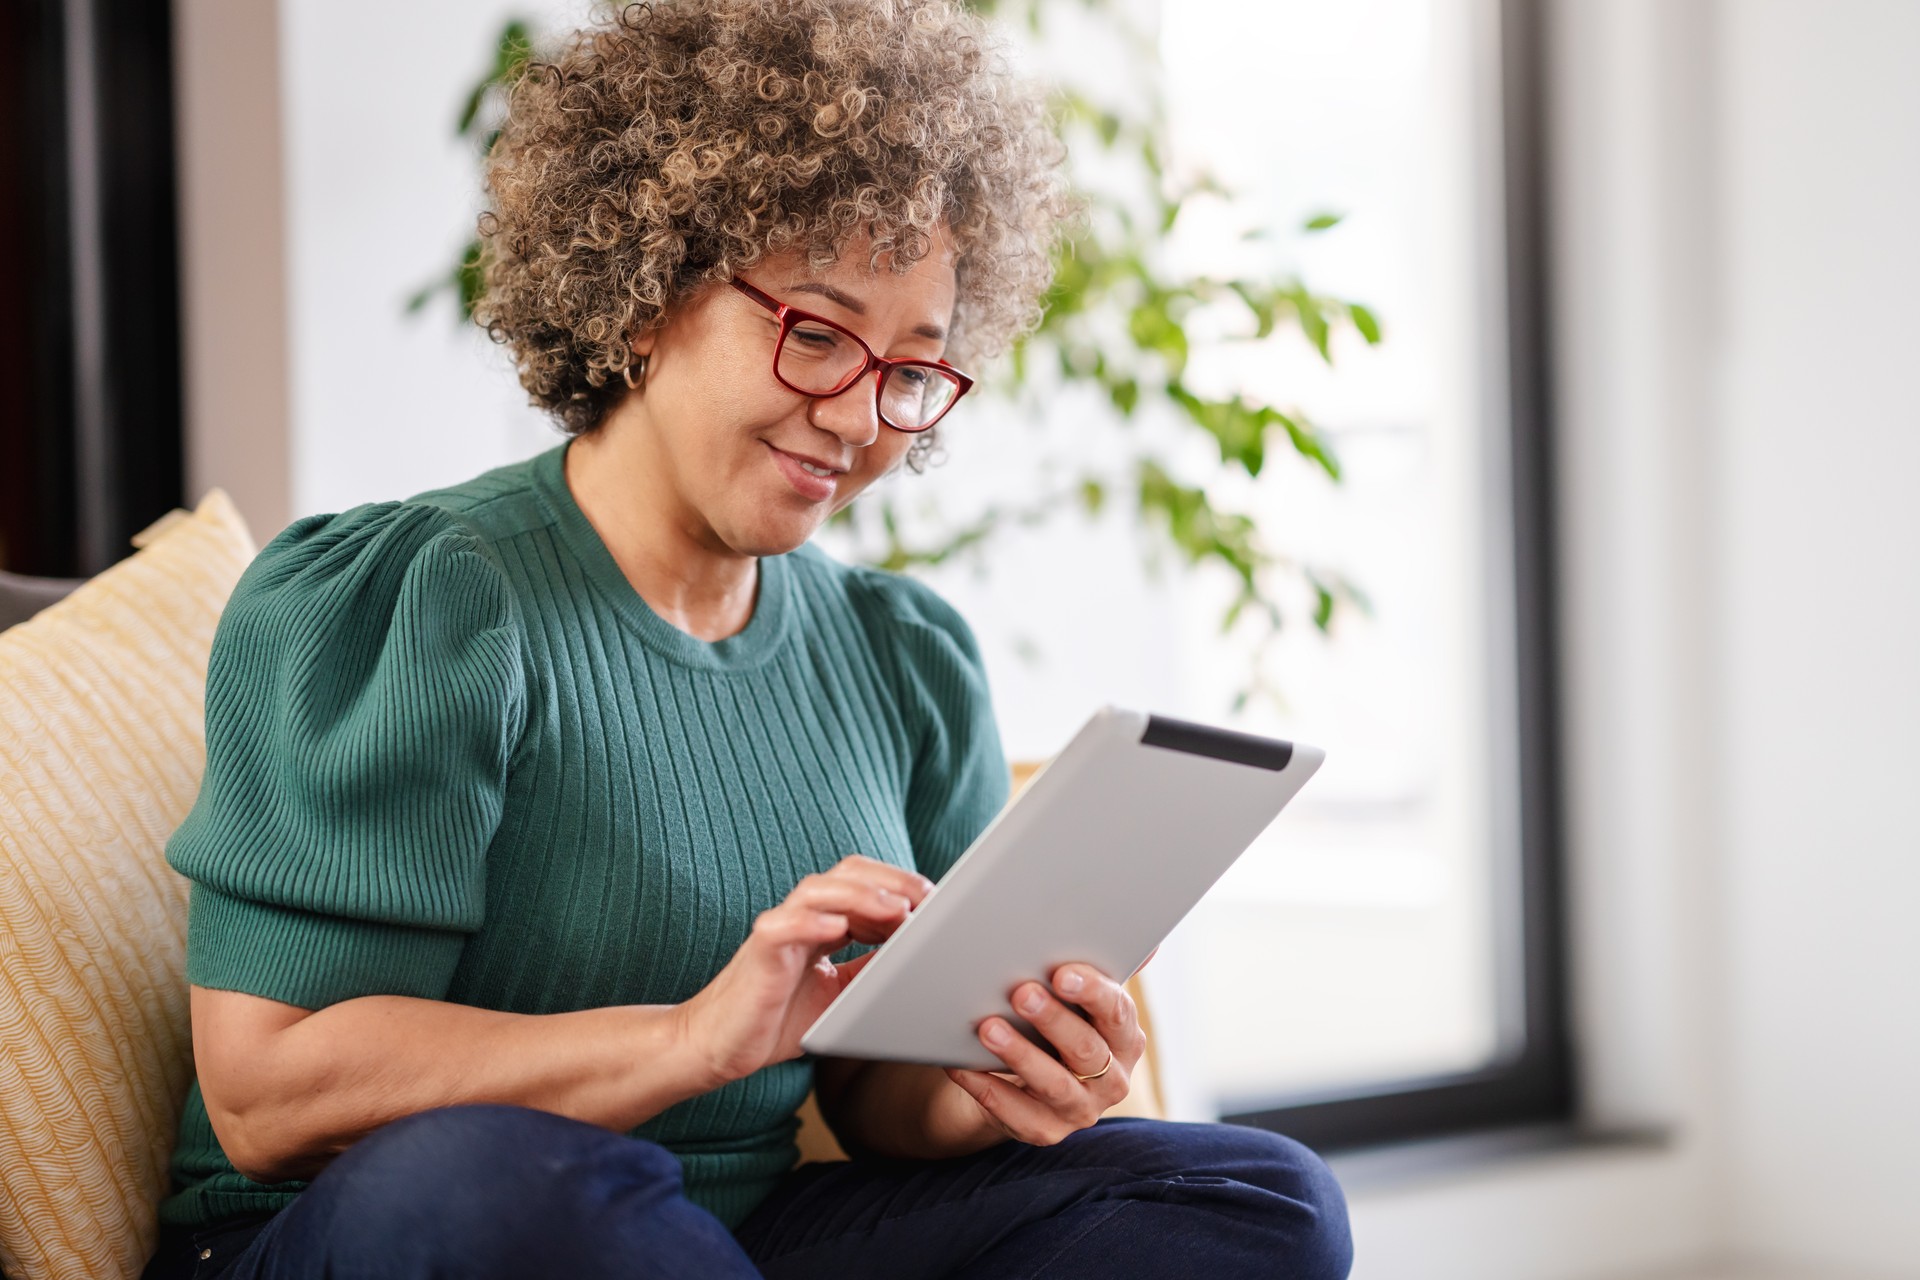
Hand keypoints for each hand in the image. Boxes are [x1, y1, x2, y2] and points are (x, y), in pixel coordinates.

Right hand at [678, 855, 931, 1086]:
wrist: (720, 1046)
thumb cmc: (778, 1018)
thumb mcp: (842, 993)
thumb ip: (872, 968)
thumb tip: (920, 955)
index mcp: (823, 921)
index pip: (865, 883)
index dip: (902, 886)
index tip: (938, 904)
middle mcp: (801, 916)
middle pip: (848, 874)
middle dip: (891, 881)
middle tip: (927, 900)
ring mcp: (778, 929)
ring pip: (818, 890)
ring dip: (861, 896)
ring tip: (895, 910)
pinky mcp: (758, 952)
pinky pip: (782, 926)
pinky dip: (810, 921)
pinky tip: (837, 927)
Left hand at [941, 962, 1146, 1144]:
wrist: (1026, 1082)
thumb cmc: (1054, 1027)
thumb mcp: (1078, 1000)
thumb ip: (1100, 972)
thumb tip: (1150, 945)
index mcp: (1125, 1037)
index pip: (1117, 1013)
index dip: (1091, 992)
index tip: (1061, 973)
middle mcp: (1112, 1078)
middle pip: (1086, 1049)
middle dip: (1052, 1020)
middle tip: (1021, 993)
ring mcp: (1081, 1110)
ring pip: (1054, 1085)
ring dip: (1020, 1054)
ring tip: (988, 1029)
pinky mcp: (1046, 1131)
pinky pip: (1016, 1114)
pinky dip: (987, 1088)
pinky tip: (962, 1065)